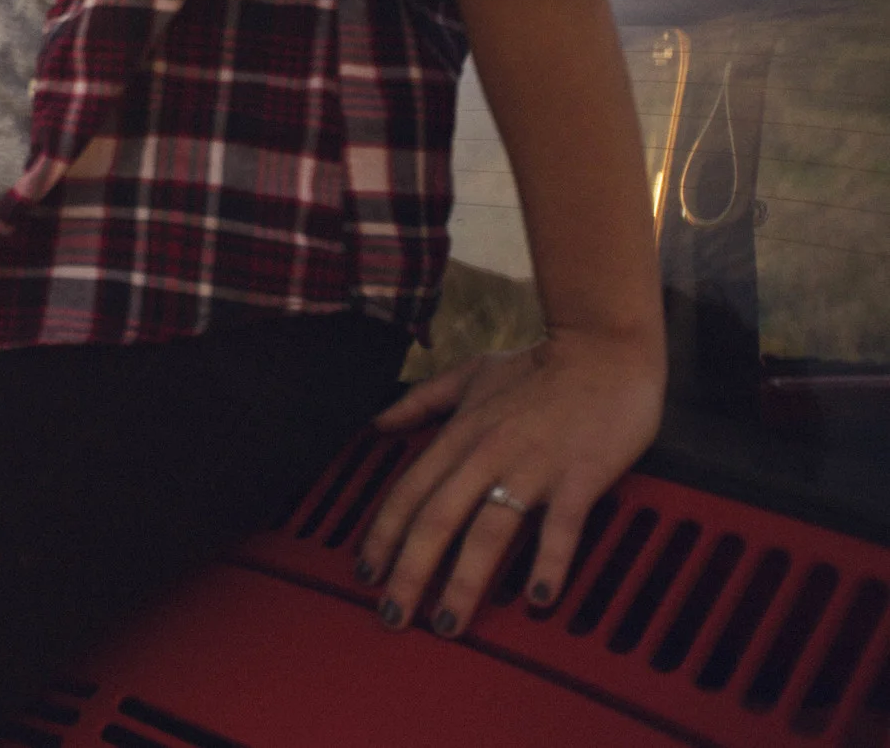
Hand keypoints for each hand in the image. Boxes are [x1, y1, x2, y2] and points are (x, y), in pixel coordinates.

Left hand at [356, 328, 662, 637]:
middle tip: (392, 616)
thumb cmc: (539, 364)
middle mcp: (487, 453)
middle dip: (409, 572)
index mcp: (460, 434)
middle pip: (437, 520)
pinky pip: (560, 527)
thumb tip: (377, 422)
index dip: (382, 534)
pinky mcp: (580, 476)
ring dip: (464, 581)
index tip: (365, 572)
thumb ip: (421, 400)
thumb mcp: (470, 375)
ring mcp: (533, 466)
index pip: (408, 491)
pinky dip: (547, 562)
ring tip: (448, 623)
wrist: (605, 348)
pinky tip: (537, 598)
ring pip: (487, 531)